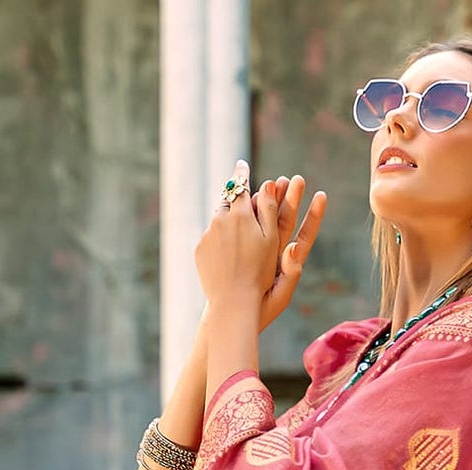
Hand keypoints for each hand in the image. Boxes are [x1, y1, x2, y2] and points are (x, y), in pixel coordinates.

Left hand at [194, 161, 277, 314]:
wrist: (233, 303)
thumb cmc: (260, 274)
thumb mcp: (271, 240)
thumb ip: (269, 209)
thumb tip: (266, 183)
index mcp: (240, 214)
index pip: (239, 185)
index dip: (241, 174)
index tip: (241, 164)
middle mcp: (220, 219)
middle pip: (225, 200)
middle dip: (232, 196)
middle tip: (237, 192)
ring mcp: (207, 235)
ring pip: (216, 219)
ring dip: (224, 218)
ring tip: (234, 227)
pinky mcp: (199, 250)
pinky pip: (209, 238)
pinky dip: (217, 239)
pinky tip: (226, 252)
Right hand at [255, 174, 327, 329]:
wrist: (229, 318)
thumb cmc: (258, 313)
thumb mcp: (280, 296)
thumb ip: (291, 273)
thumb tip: (294, 248)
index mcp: (288, 264)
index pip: (305, 236)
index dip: (314, 217)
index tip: (322, 196)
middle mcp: (274, 254)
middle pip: (286, 222)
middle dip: (292, 200)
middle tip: (297, 179)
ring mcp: (257, 251)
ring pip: (266, 221)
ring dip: (271, 201)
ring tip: (275, 181)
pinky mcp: (240, 250)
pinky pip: (246, 227)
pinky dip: (249, 212)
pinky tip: (249, 197)